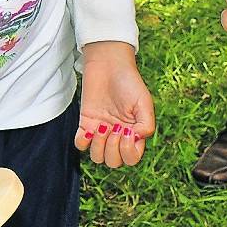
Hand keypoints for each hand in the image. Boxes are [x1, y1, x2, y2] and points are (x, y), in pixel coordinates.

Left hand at [74, 42, 155, 167]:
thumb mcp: (143, 101)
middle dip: (113, 149)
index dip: (129, 152)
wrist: (108, 65)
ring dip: (99, 146)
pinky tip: (89, 128)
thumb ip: (146, 124)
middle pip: (114, 162)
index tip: (128, 131)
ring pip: (97, 158)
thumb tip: (138, 140)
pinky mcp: (86, 124)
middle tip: (114, 128)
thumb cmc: (128, 81)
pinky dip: (83, 141)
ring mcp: (101, 131)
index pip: (132, 158)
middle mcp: (118, 136)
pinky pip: (80, 145)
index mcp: (134, 133)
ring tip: (102, 126)